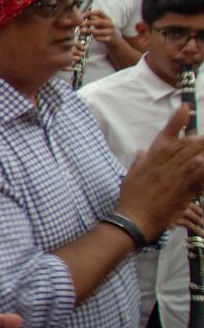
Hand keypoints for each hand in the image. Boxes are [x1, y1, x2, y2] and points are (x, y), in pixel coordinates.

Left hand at [83, 9, 117, 46]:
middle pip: (100, 21)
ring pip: (100, 31)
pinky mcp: (110, 39)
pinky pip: (101, 38)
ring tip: (83, 31)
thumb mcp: (99, 22)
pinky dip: (96, 38)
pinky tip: (92, 37)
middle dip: (90, 22)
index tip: (82, 16)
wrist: (114, 40)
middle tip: (81, 24)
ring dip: (90, 31)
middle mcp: (110, 24)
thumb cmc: (103, 29)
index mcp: (106, 18)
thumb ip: (92, 19)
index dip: (90, 13)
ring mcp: (110, 31)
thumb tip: (82, 15)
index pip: (99, 12)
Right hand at [113, 105, 203, 239]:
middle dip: (200, 138)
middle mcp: (165, 165)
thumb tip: (144, 150)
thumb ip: (140, 160)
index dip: (177, 121)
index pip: (166, 135)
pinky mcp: (185, 191)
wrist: (134, 219)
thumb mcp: (131, 175)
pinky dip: (203, 168)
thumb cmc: (130, 197)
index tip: (186, 107)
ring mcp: (176, 177)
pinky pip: (200, 177)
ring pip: (196, 157)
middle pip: (187, 145)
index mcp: (151, 159)